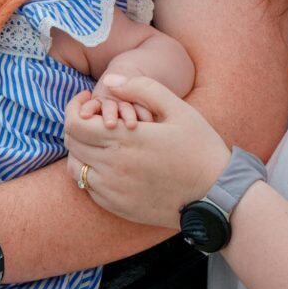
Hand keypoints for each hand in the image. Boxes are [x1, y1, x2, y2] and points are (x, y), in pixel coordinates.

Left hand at [65, 76, 230, 228]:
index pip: (74, 124)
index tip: (87, 99)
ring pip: (75, 168)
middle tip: (94, 115)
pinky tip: (110, 162)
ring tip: (101, 139)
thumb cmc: (200, 148)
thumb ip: (142, 88)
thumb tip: (110, 81)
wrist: (215, 195)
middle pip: (72, 143)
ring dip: (81, 149)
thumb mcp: (177, 108)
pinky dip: (90, 171)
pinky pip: (88, 188)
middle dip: (77, 124)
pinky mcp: (117, 207)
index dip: (74, 107)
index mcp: (124, 139)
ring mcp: (113, 190)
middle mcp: (112, 167)